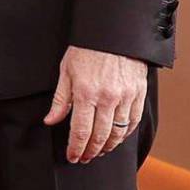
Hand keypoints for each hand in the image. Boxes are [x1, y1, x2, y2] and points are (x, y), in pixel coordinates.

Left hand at [43, 46, 147, 163]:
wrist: (114, 32)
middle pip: (99, 137)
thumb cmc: (88, 49)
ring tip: (99, 151)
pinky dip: (124, 134)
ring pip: (117, 133)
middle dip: (90, 152)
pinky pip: (132, 122)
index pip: (80, 132)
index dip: (75, 149)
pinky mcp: (138, 93)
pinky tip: (116, 138)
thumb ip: (60, 99)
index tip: (72, 156)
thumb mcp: (66, 70)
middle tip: (84, 157)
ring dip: (107, 146)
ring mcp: (125, 97)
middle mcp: (107, 98)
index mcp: (86, 93)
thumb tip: (51, 120)